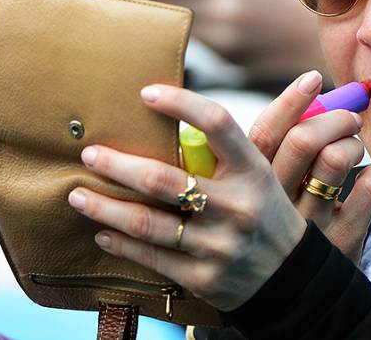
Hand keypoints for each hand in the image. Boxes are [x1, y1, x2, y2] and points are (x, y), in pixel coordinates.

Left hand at [67, 84, 307, 310]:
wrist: (293, 278)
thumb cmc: (266, 214)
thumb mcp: (261, 177)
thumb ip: (225, 154)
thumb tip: (176, 119)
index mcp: (253, 171)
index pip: (218, 124)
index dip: (180, 103)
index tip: (145, 93)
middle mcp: (237, 206)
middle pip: (162, 179)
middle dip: (117, 165)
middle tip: (90, 154)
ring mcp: (218, 245)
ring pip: (145, 222)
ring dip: (103, 207)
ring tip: (77, 195)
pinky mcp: (203, 278)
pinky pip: (150, 256)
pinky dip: (120, 242)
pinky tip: (102, 232)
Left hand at [121, 0, 326, 80]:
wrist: (331, 35)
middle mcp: (228, 7)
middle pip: (164, 1)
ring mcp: (229, 40)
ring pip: (175, 27)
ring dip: (153, 22)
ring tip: (128, 16)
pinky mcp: (231, 64)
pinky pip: (195, 47)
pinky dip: (178, 42)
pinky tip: (163, 40)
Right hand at [248, 71, 370, 262]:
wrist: (290, 308)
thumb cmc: (272, 235)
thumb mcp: (255, 199)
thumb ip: (269, 154)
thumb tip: (302, 94)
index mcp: (247, 190)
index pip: (265, 133)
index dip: (290, 99)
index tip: (313, 77)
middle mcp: (275, 208)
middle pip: (305, 140)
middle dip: (334, 116)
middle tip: (350, 115)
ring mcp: (310, 228)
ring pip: (337, 160)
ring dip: (353, 142)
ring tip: (355, 145)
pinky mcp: (342, 245)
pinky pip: (369, 190)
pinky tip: (368, 179)